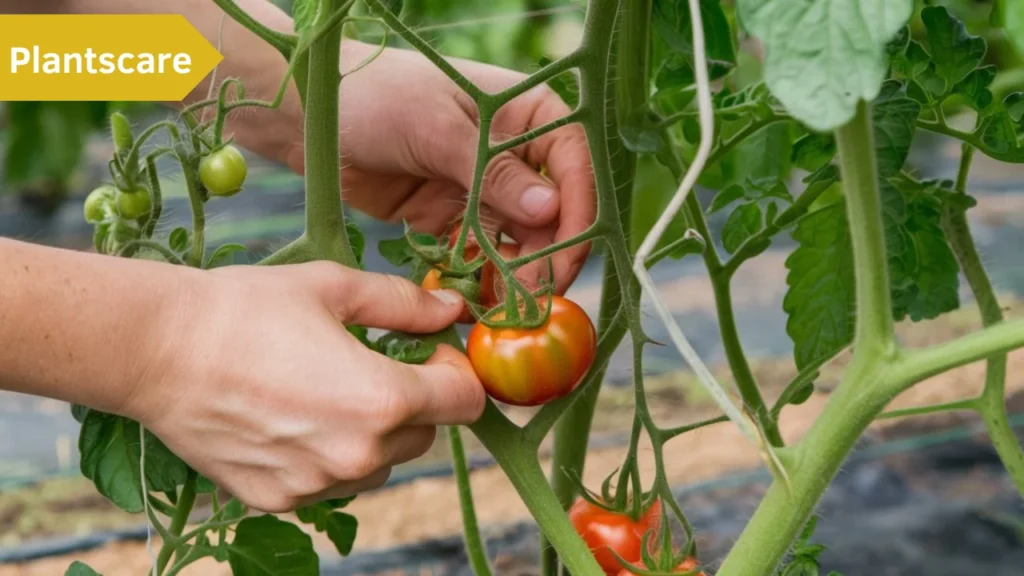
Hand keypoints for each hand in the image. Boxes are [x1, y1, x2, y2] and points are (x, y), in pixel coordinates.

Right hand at [122, 262, 484, 512]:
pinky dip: (330, 455)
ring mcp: (319, 484)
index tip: (428, 351)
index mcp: (383, 399)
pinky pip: (333, 482)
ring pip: (382, 464)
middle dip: (415, 400)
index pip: (466, 401)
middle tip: (374, 363)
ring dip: (375, 433)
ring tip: (329, 391)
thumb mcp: (335, 287)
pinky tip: (294, 418)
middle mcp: (359, 454)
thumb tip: (454, 310)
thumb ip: (405, 304)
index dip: (456, 371)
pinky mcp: (281, 501)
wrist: (157, 350)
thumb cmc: (247, 309)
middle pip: (426, 435)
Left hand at [286, 42, 595, 293]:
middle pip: (554, 213)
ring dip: (518, 276)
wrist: (312, 113)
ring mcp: (486, 190)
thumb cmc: (377, 95)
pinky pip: (481, 256)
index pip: (573, 164)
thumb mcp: (437, 129)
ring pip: (521, 241)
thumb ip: (493, 173)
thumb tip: (549, 210)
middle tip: (535, 297)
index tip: (565, 254)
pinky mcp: (455, 219)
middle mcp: (515, 154)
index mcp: (526, 113)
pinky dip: (482, 280)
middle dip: (548, 256)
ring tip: (508, 311)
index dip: (577, 211)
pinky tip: (480, 304)